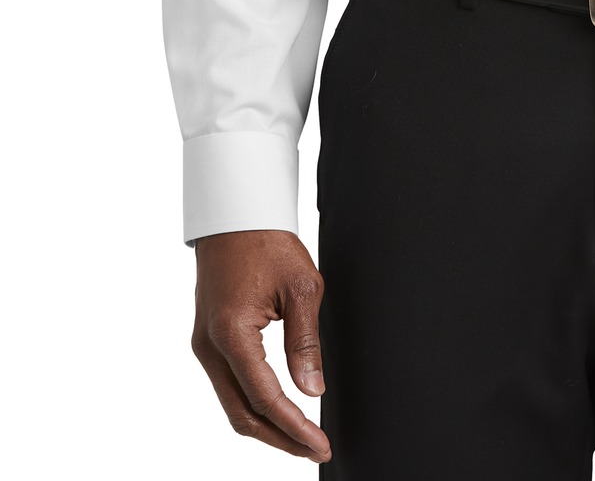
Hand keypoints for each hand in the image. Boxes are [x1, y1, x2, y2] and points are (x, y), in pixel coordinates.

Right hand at [191, 229, 330, 462]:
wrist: (235, 215)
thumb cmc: (267, 242)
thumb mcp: (300, 287)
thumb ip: (305, 342)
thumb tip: (312, 390)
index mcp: (230, 334)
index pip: (264, 398)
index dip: (294, 427)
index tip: (320, 444)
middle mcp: (209, 346)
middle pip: (242, 414)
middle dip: (280, 439)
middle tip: (314, 450)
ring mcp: (204, 345)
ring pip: (232, 404)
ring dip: (266, 426)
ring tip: (301, 438)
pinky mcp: (207, 340)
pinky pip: (228, 385)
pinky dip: (253, 405)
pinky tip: (278, 410)